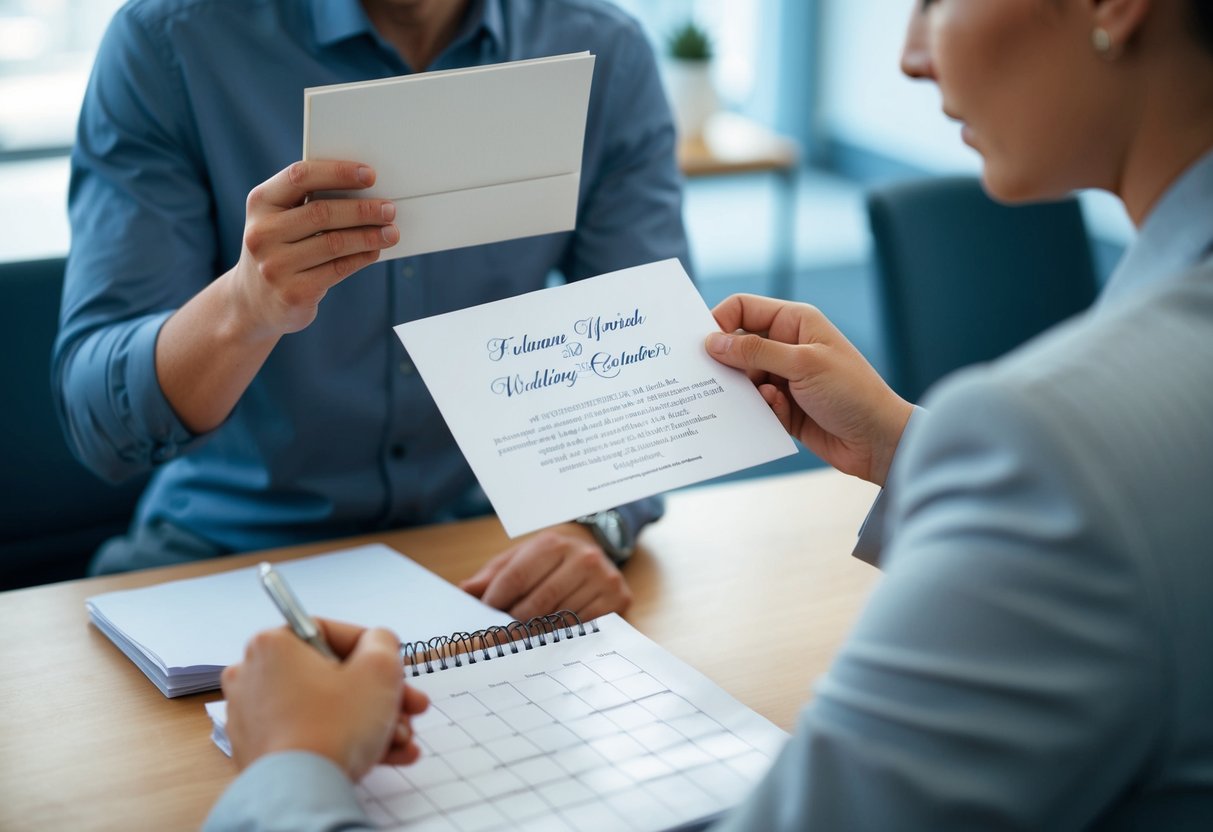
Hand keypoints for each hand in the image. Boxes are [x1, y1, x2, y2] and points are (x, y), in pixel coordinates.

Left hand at [220, 618, 428, 780]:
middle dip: (379, 693)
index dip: (372, 648)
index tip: (392, 664)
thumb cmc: (334, 727)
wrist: (303, 793)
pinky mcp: (260, 751)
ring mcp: (253, 718)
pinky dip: (346, 740)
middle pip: (331, 675)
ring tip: (401, 738)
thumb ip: (384, 643)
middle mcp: (253, 676)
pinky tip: (386, 754)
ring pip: (325, 708)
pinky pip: (311, 734)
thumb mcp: (379, 669)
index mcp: (272, 645)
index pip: (331, 631)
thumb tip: (378, 643)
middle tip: (407, 704)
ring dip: (371, 720)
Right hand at [232, 160, 399, 337]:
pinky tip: (375, 251)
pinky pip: (338, 269)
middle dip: (362, 209)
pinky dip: (362, 258)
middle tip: (390, 208)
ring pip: (334, 243)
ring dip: (369, 236)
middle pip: (322, 212)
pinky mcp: (294, 293)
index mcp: (260, 203)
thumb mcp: (279, 220)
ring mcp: (275, 265)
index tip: (370, 174)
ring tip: (391, 232)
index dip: (338, 172)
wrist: (252, 301)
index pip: (300, 177)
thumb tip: (365, 192)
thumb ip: (309, 202)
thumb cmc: (279, 249)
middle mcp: (262, 233)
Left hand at [460, 524, 630, 620]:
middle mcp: (582, 558)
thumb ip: (492, 575)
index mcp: (553, 542)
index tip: (484, 617)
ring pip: (560, 619)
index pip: (517, 577)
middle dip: (514, 623)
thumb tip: (463, 592)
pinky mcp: (618, 598)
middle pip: (538, 603)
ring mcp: (603, 578)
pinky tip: (552, 635)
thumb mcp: (519, 557)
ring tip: (525, 636)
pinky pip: (583, 628)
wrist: (594, 549)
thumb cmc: (548, 559)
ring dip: (538, 632)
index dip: (496, 600)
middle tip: (500, 636)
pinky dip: (564, 635)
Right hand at [705, 294, 913, 486]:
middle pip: (737, 346)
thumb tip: (712, 341)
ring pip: (742, 379)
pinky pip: (754, 405)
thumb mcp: (802, 364)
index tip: (701, 345)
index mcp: (794, 322)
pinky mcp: (783, 407)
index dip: (719, 322)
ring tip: (763, 401)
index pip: (742, 309)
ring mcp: (784, 377)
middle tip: (710, 379)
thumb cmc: (851, 393)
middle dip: (726, 363)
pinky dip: (762, 411)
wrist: (879, 441)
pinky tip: (781, 416)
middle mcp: (786, 346)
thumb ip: (755, 351)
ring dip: (745, 392)